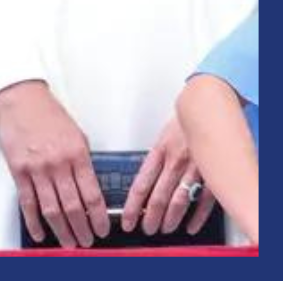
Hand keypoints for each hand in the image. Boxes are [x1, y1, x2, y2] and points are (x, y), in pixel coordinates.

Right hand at [0, 80, 109, 247]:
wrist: (21, 98)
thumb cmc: (49, 114)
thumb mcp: (77, 135)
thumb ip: (84, 163)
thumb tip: (90, 191)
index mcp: (77, 154)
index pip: (92, 196)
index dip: (98, 219)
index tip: (102, 230)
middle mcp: (58, 163)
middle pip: (73, 208)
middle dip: (82, 231)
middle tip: (86, 242)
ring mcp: (37, 168)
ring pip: (52, 210)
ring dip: (62, 231)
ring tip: (68, 243)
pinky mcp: (18, 169)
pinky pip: (27, 202)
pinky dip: (34, 221)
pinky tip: (40, 232)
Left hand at [120, 117, 216, 235]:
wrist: (203, 108)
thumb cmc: (181, 124)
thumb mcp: (161, 139)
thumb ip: (155, 161)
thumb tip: (144, 183)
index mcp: (158, 152)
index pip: (140, 184)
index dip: (132, 205)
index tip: (127, 219)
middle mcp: (174, 161)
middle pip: (159, 196)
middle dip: (151, 217)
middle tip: (146, 229)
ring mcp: (194, 169)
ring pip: (179, 200)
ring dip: (171, 218)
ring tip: (164, 228)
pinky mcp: (212, 173)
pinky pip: (205, 199)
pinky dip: (198, 215)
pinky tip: (191, 226)